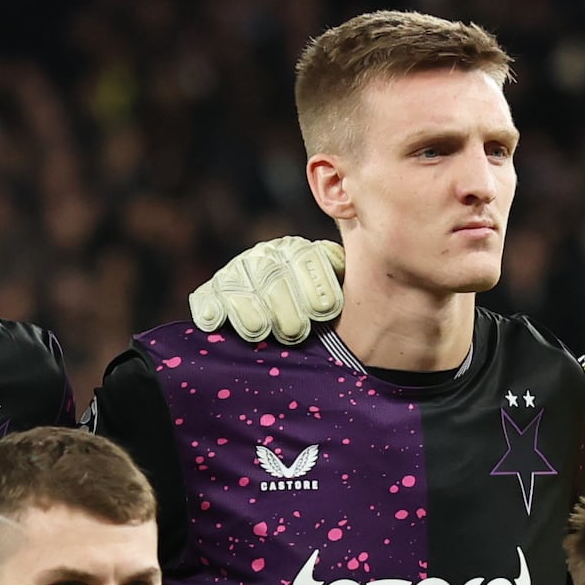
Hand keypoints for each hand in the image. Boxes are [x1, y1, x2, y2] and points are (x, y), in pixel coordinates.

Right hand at [188, 237, 345, 345]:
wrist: (272, 327)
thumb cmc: (314, 319)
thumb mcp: (336, 297)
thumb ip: (345, 286)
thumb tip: (375, 279)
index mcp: (298, 253)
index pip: (306, 259)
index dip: (315, 284)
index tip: (326, 310)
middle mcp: (265, 257)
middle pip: (272, 274)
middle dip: (284, 304)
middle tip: (295, 332)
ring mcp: (236, 275)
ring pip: (240, 286)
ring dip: (250, 310)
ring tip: (260, 331)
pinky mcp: (212, 294)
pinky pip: (208, 298)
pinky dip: (211, 308)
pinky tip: (215, 320)